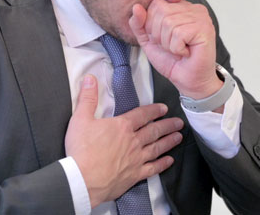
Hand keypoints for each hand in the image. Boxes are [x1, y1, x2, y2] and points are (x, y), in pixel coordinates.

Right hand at [64, 75, 184, 207]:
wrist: (82, 179)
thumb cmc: (81, 150)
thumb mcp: (80, 119)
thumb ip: (87, 98)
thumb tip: (90, 79)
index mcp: (122, 126)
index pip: (142, 114)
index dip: (154, 110)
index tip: (164, 108)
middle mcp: (133, 141)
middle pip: (154, 131)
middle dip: (168, 125)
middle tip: (179, 123)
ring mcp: (136, 159)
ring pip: (157, 148)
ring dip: (169, 141)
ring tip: (179, 137)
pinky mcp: (135, 175)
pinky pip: (153, 168)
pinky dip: (163, 164)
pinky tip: (170, 161)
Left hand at [129, 0, 222, 99]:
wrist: (188, 81)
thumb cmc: (173, 61)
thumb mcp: (148, 40)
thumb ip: (139, 23)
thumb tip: (136, 7)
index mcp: (181, 7)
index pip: (156, 4)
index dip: (152, 24)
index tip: (163, 39)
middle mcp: (193, 8)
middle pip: (161, 11)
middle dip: (159, 35)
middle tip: (171, 46)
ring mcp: (201, 18)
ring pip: (169, 23)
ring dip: (168, 43)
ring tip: (179, 50)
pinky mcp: (205, 29)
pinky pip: (178, 34)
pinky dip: (176, 48)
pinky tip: (186, 52)